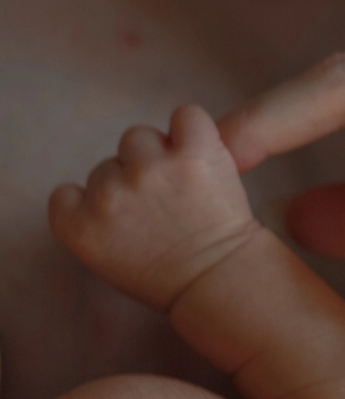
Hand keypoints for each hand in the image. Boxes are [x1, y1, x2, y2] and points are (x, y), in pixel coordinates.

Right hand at [48, 104, 257, 310]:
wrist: (222, 283)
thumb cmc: (169, 279)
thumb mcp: (109, 260)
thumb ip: (97, 220)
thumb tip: (111, 180)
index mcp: (79, 227)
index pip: (68, 192)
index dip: (97, 200)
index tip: (124, 217)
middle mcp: (108, 194)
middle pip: (109, 164)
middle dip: (133, 179)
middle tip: (164, 208)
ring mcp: (150, 170)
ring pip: (139, 137)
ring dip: (159, 152)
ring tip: (184, 183)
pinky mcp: (194, 153)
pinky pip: (186, 115)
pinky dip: (193, 129)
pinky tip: (201, 152)